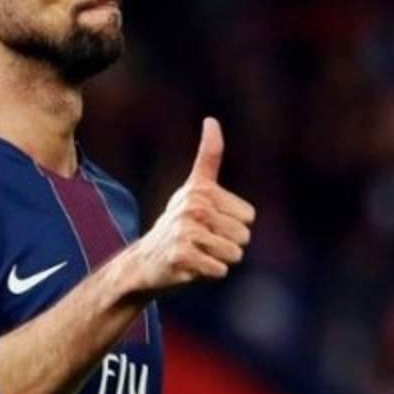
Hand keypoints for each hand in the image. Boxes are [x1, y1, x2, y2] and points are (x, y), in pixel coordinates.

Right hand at [125, 117, 254, 294]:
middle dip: (228, 244)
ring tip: (197, 253)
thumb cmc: (179, 226)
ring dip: (219, 260)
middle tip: (201, 242)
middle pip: (244, 235)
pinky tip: (189, 267)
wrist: (144, 263)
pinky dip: (209, 274)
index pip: (249, 215)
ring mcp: (184, 231)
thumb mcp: (194, 189)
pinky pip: (219, 270)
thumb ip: (208, 157)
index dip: (235, 224)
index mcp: (200, 189)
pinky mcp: (180, 256)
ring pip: (234, 254)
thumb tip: (211, 119)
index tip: (209, 220)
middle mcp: (192, 206)